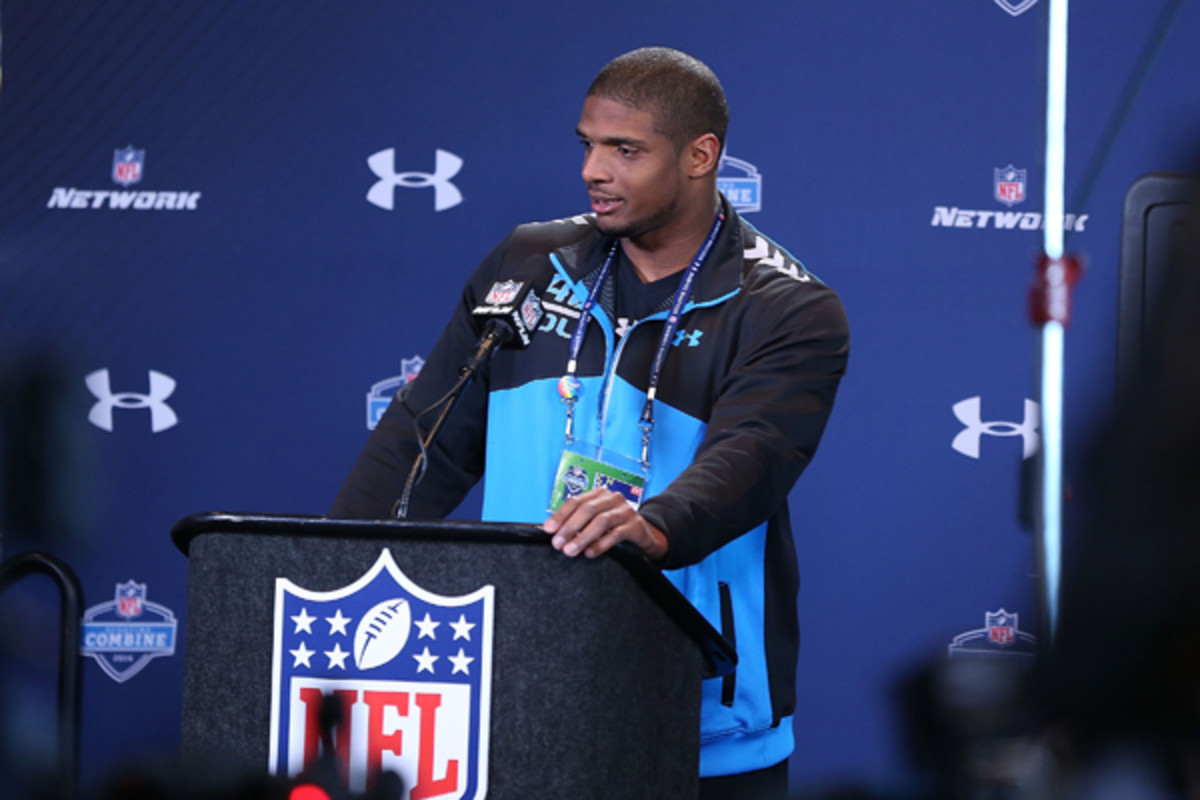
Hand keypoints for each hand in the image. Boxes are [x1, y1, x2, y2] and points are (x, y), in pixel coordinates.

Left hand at [543, 487, 668, 561]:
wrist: (644, 536)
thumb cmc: (615, 528)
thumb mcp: (596, 521)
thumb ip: (577, 524)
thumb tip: (552, 533)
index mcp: (599, 494)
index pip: (576, 501)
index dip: (560, 515)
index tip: (548, 530)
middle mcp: (612, 498)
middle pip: (587, 510)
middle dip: (569, 528)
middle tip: (557, 544)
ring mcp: (625, 510)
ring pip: (600, 522)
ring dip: (582, 537)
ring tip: (570, 551)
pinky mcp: (635, 525)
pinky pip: (615, 534)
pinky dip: (600, 544)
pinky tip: (590, 553)